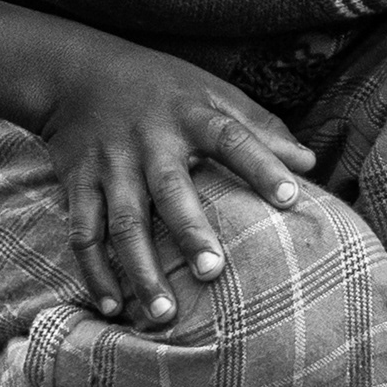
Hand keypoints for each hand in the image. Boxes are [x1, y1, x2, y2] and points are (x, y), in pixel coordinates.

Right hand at [34, 46, 316, 327]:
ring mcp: (110, 165)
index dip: (261, 165)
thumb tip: (309, 163)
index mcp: (191, 115)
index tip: (291, 197)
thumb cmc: (162, 88)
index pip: (232, 138)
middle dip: (189, 232)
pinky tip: (113, 306)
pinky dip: (95, 272)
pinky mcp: (78, 184)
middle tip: (214, 272)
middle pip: (170, 190)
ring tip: (164, 313)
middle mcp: (149, 141)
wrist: (77, 73)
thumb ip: (260, 126)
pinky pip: (83, 234)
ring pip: (123, 222)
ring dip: (141, 269)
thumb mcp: (212, 91)